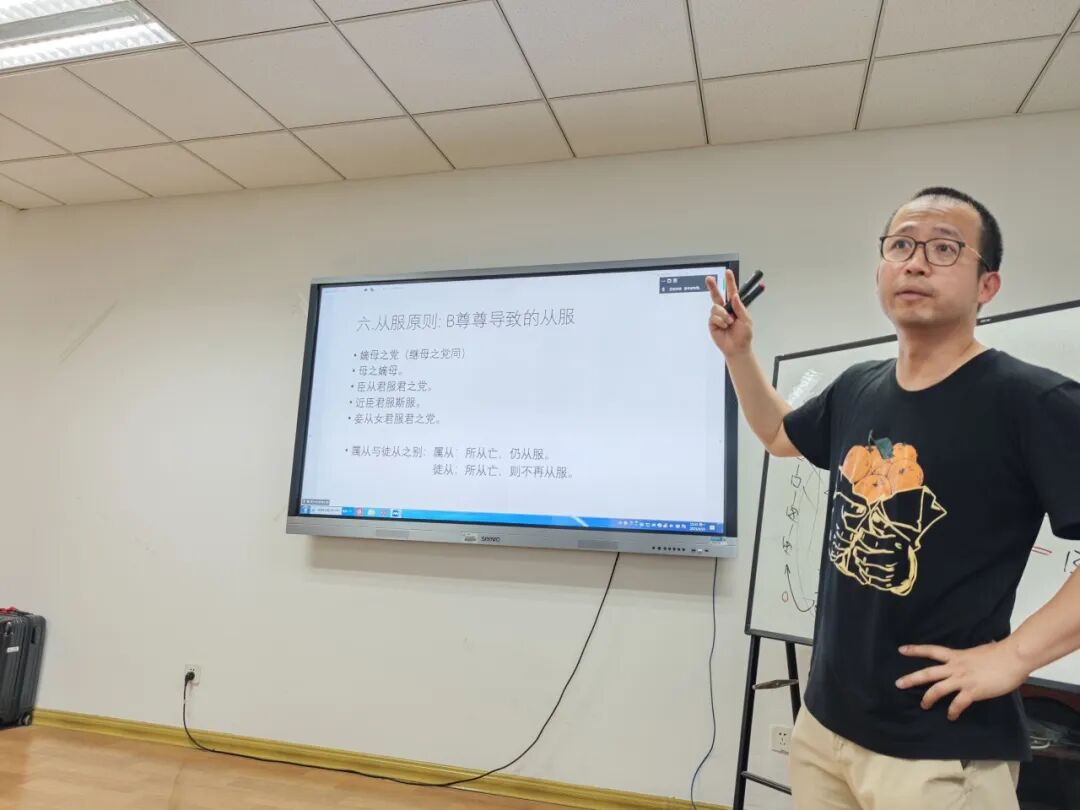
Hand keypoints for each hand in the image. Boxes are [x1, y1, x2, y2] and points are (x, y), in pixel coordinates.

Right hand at [706, 268, 752, 356]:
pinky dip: (721, 322)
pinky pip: (714, 317)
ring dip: (724, 315)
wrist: (737, 349)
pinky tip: (724, 327)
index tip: (728, 272)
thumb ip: (740, 308)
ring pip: (716, 308)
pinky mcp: (712, 323)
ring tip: (729, 323)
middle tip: (709, 279)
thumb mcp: (746, 320)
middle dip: (713, 286)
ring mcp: (718, 316)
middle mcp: (725, 310)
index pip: (732, 292)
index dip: (730, 282)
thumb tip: (735, 296)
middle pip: (717, 295)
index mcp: (735, 307)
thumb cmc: (743, 336)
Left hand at [896, 640, 1030, 720]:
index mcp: (956, 655)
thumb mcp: (980, 650)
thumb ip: (972, 656)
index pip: (931, 651)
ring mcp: (962, 679)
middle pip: (928, 673)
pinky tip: (951, 716)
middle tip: (898, 684)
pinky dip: (952, 711)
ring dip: (928, 699)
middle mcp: (955, 667)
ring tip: (924, 706)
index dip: (916, 650)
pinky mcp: (972, 691)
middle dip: (912, 679)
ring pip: (937, 689)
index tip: (901, 650)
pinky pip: (958, 704)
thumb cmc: (1000, 652)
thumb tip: (977, 653)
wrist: (1012, 658)